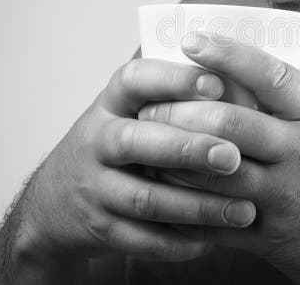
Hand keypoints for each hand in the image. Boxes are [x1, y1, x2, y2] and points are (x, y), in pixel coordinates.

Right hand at [17, 57, 257, 263]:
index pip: (136, 80)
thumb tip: (231, 56)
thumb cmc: (116, 141)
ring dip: (197, 206)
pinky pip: (142, 240)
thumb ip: (171, 87)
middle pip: (136, 142)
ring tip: (243, 210)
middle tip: (233, 156)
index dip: (174, 81)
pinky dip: (180, 243)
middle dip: (188, 149)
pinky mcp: (100, 228)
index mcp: (112, 102)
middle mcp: (98, 141)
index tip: (216, 85)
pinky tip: (214, 238)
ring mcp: (95, 187)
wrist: (56, 199)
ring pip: (145, 198)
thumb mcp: (130, 105)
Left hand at [139, 32, 299, 282]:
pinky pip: (213, 218)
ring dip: (172, 155)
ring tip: (147, 142)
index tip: (193, 38)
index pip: (272, 75)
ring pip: (213, 170)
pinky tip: (161, 191)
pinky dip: (181, 204)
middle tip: (151, 104)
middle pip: (231, 121)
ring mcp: (285, 197)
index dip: (229, 53)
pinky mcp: (269, 236)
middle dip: (181, 110)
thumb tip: (247, 76)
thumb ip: (296, 109)